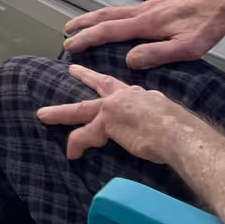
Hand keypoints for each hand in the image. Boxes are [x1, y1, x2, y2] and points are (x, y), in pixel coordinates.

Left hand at [37, 64, 192, 161]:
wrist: (177, 133)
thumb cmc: (181, 131)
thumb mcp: (168, 117)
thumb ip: (158, 116)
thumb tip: (163, 125)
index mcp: (142, 96)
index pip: (123, 87)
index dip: (112, 84)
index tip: (105, 77)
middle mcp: (125, 96)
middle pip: (99, 86)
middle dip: (84, 77)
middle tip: (72, 69)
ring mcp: (113, 108)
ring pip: (80, 110)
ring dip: (60, 113)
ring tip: (43, 115)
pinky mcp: (105, 123)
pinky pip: (84, 136)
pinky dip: (76, 144)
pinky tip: (71, 154)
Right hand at [62, 0, 224, 68]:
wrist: (224, 2)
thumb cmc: (207, 27)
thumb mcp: (187, 48)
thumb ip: (157, 54)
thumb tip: (129, 61)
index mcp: (147, 23)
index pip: (109, 30)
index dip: (87, 38)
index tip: (69, 45)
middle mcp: (143, 11)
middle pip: (106, 15)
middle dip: (84, 23)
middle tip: (65, 32)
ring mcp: (149, 6)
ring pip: (115, 11)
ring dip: (95, 18)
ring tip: (81, 25)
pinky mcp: (157, 5)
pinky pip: (125, 10)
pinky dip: (110, 16)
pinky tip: (113, 22)